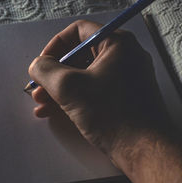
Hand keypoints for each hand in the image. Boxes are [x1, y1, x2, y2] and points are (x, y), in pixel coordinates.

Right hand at [28, 20, 168, 168]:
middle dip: (54, 73)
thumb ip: (46, 70)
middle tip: (39, 87)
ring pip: (84, 74)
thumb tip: (37, 65)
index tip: (43, 63)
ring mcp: (125, 77)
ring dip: (60, 87)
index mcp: (117, 43)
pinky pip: (93, 89)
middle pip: (79, 55)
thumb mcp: (70, 88)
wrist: (144, 151)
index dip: (55, 46)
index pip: (78, 31)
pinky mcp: (124, 96)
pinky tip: (55, 111)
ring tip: (42, 103)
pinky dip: (74, 97)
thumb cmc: (114, 115)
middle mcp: (124, 56)